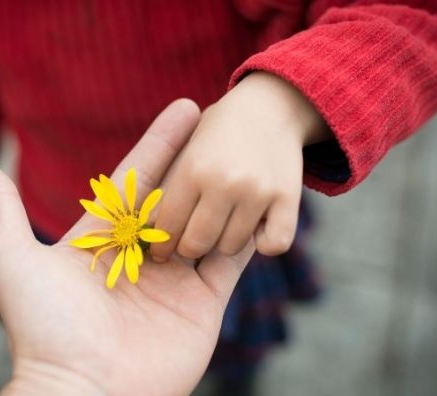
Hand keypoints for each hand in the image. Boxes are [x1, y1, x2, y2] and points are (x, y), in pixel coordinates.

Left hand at [0, 99, 254, 395]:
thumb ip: (1, 210)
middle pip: (178, 196)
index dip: (161, 143)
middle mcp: (140, 256)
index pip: (138, 179)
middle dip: (199, 158)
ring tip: (249, 152)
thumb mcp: (13, 260)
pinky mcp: (203, 306)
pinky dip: (247, 234)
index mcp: (102, 239)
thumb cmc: (43, 327)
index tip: (185, 108)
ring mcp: (174, 281)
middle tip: (225, 118)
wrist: (81, 394)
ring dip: (227, 190)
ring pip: (207, 222)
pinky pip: (231, 261)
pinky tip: (264, 202)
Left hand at [152, 72, 328, 259]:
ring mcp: (257, 190)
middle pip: (196, 243)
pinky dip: (265, 243)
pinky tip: (257, 230)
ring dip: (224, 243)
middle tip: (190, 243)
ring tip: (222, 227)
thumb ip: (167, 184)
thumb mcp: (188, 147)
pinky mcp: (288, 198)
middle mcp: (223, 181)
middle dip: (188, 248)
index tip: (160, 250)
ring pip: (231, 246)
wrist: (271, 103)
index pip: (166, 224)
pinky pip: (274, 244)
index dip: (160, 242)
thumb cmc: (218, 129)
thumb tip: (148, 226)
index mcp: (191, 168)